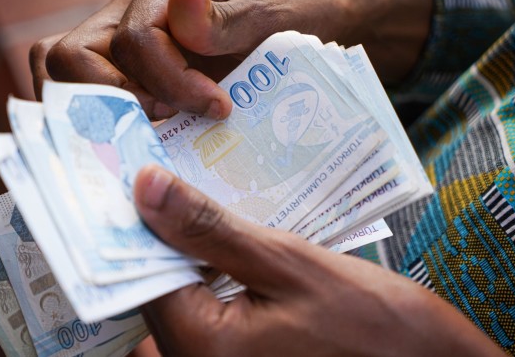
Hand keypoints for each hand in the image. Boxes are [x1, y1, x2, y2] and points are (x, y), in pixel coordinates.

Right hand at [31, 0, 431, 119]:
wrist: (320, 18)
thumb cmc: (305, 5)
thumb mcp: (280, 7)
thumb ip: (229, 17)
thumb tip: (180, 5)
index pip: (132, 37)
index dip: (167, 81)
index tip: (217, 107)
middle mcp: (136, 7)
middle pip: (73, 56)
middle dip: (112, 100)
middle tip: (169, 120)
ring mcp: (134, 42)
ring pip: (74, 79)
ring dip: (108, 115)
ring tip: (162, 132)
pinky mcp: (144, 74)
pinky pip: (103, 98)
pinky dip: (115, 124)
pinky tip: (154, 143)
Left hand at [133, 165, 504, 356]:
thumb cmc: (375, 325)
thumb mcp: (289, 264)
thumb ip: (211, 231)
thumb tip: (146, 188)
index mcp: (202, 350)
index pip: (141, 277)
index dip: (139, 223)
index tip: (142, 175)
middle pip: (160, 290)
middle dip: (166, 235)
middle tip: (176, 178)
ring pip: (185, 300)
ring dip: (192, 253)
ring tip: (204, 200)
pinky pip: (211, 315)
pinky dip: (215, 277)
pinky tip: (232, 242)